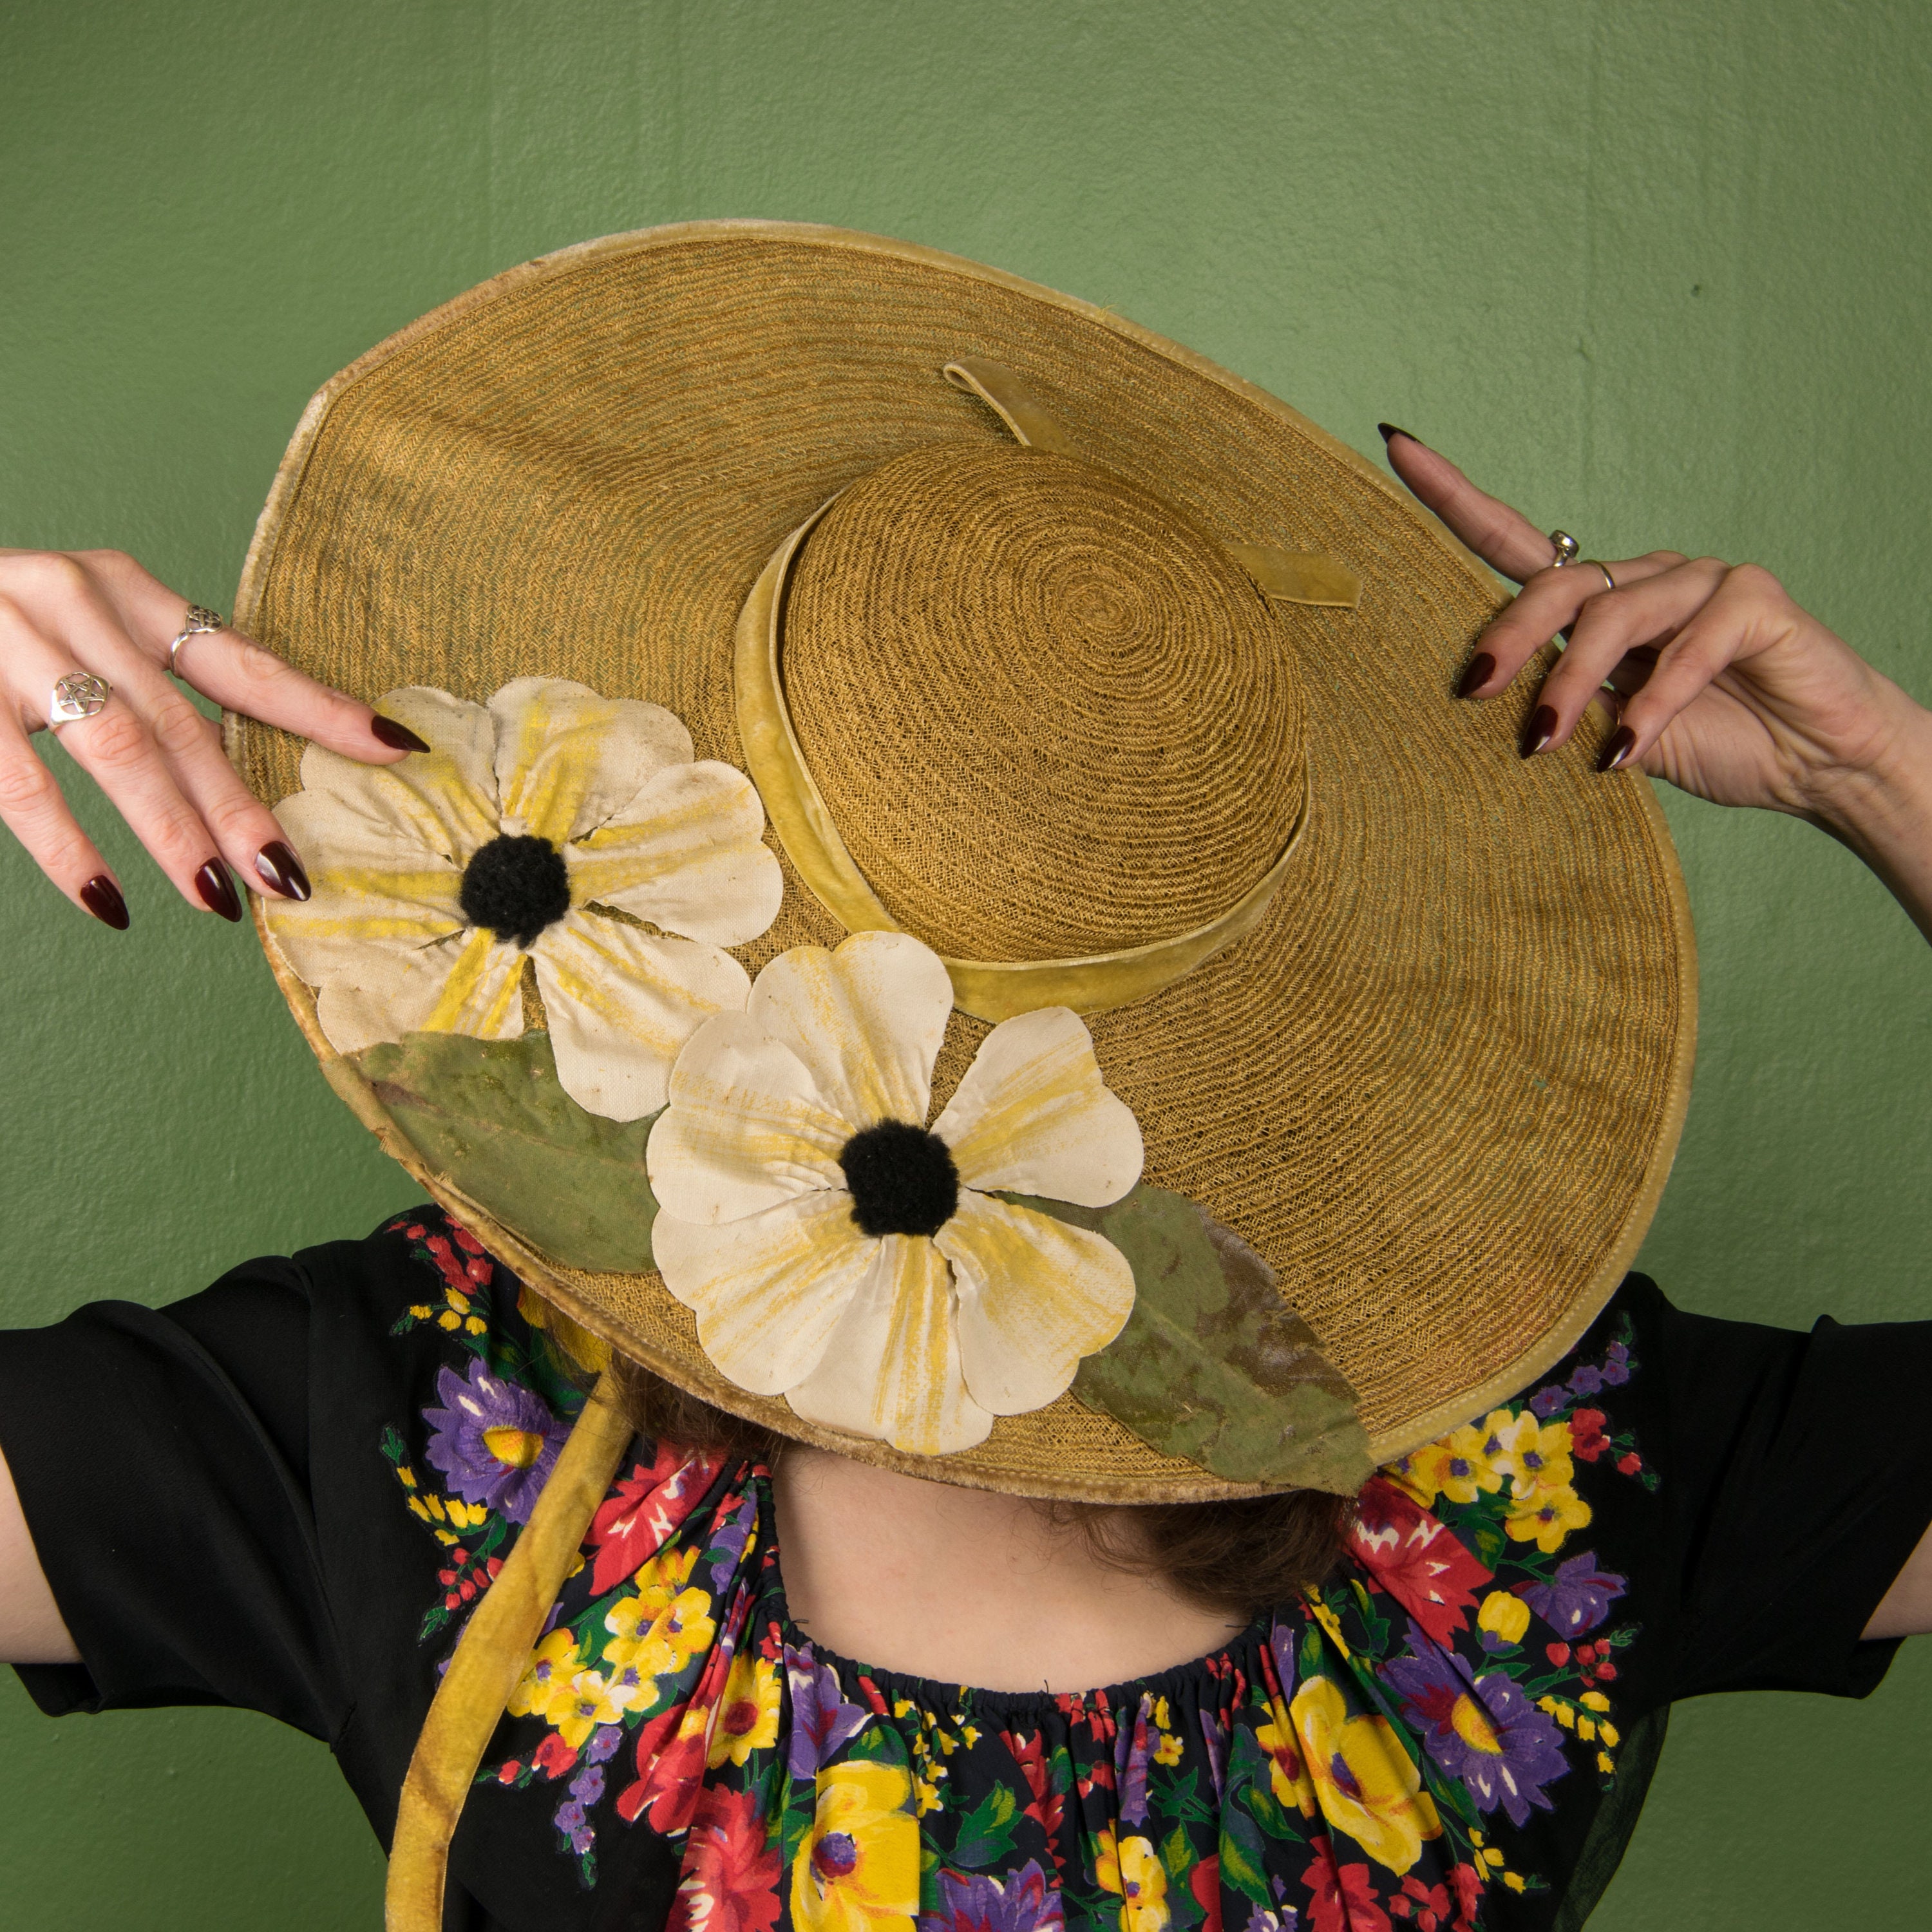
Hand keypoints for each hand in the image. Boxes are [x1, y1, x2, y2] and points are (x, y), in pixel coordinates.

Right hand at [0, 548, 426, 927]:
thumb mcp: (82, 628)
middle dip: (244, 806)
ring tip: (222, 895)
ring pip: (117, 749)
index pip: (243, 661)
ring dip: (175, 831)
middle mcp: (72, 600)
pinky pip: (18, 783)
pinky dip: (69, 850)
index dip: (322, 708)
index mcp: (124, 588)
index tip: (398, 749)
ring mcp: (6, 638)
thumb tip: (247, 781)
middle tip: (293, 876)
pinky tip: (111, 903)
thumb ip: (156, 685)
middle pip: (184, 722)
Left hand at [1381, 429, 1914, 819]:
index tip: (1397, 448)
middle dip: (1507, 637)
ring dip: (1571, 682)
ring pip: (1611, 616)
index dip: (1455, 497)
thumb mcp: (1612, 735)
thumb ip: (1560, 709)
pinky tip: (1629, 747)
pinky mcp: (1754, 597)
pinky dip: (1654, 701)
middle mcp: (1645, 577)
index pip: (1514, 541)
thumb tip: (1481, 703)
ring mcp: (1701, 579)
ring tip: (1547, 743)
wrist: (1817, 766)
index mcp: (1600, 602)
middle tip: (1474, 690)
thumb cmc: (1717, 743)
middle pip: (1554, 584)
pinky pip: (1687, 644)